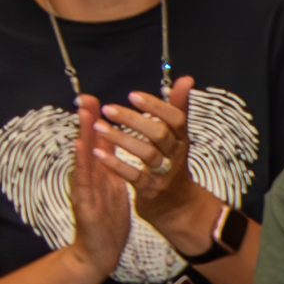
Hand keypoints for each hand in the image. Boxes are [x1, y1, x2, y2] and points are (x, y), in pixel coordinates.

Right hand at [60, 101, 134, 278]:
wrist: (99, 251)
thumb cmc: (106, 219)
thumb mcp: (113, 187)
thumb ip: (111, 165)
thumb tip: (115, 142)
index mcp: (98, 173)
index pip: (97, 142)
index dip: (95, 120)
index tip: (94, 98)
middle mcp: (88, 177)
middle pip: (87, 144)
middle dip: (86, 120)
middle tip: (86, 96)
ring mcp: (84, 189)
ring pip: (84, 158)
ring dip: (83, 134)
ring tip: (84, 114)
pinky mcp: (85, 203)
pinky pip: (84, 181)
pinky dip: (82, 162)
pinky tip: (81, 147)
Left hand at [95, 80, 211, 245]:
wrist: (177, 204)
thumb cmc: (172, 162)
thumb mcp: (178, 135)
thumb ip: (178, 107)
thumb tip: (186, 79)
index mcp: (181, 139)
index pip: (175, 119)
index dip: (156, 106)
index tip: (133, 95)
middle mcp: (175, 155)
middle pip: (160, 134)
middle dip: (134, 120)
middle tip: (108, 108)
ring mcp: (163, 173)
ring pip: (146, 154)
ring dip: (121, 139)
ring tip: (98, 127)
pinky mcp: (150, 189)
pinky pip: (133, 176)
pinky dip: (115, 164)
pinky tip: (97, 153)